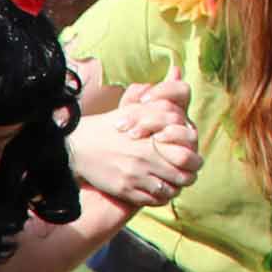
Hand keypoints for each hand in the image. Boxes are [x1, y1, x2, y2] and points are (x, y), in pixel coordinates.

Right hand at [71, 67, 199, 207]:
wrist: (77, 146)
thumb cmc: (109, 125)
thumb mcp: (135, 107)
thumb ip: (161, 99)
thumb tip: (179, 71)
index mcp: (153, 140)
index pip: (187, 156)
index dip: (194, 159)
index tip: (191, 158)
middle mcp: (146, 160)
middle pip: (183, 176)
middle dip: (188, 175)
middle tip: (186, 173)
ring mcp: (135, 178)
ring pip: (169, 191)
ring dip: (175, 188)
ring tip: (172, 182)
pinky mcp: (124, 191)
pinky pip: (152, 201)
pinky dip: (159, 198)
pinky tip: (157, 190)